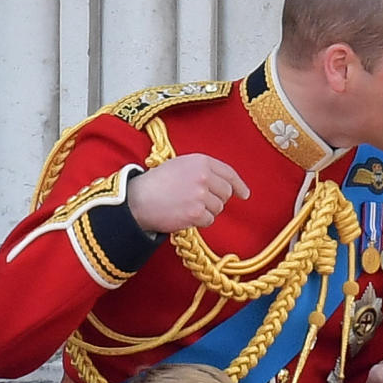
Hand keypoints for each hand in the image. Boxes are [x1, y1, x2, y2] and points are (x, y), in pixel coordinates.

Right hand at [127, 154, 249, 232]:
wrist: (137, 199)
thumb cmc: (157, 183)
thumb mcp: (180, 165)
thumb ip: (203, 170)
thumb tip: (227, 184)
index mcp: (201, 161)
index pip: (229, 173)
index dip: (239, 185)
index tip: (244, 194)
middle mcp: (203, 176)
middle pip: (226, 193)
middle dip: (217, 200)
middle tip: (199, 202)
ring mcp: (200, 195)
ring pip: (218, 208)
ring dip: (206, 211)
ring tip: (186, 206)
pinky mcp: (196, 212)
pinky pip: (209, 221)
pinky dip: (199, 222)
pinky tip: (184, 215)